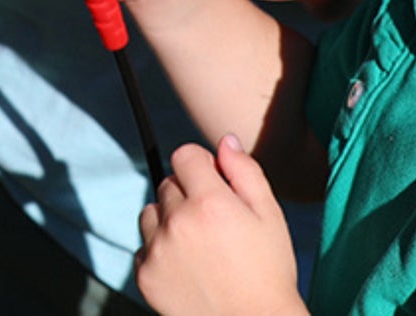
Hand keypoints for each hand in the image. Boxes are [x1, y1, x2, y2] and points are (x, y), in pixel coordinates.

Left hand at [136, 138, 304, 315]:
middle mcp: (178, 222)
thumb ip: (245, 171)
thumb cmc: (268, 273)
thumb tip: (224, 140)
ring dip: (169, 221)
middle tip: (215, 226)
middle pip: (168, 183)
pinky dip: (160, 251)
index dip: (201, 166)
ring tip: (200, 248)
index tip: (214, 184)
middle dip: (188, 195)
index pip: (184, 155)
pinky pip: (144, 245)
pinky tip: (188, 269)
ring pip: (152, 212)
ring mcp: (158, 249)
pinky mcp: (145, 274)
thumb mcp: (270, 218)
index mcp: (210, 203)